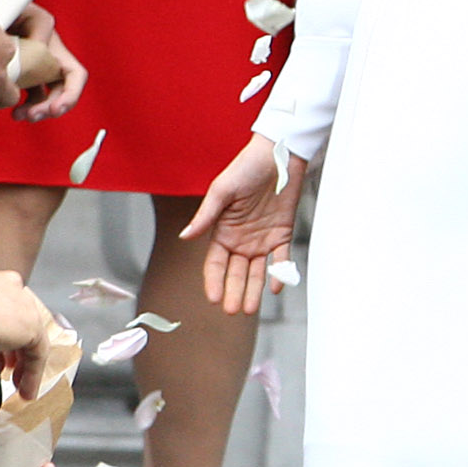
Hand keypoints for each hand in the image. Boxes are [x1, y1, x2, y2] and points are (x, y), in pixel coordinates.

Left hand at [7, 4, 87, 120]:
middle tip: (31, 115)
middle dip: (50, 107)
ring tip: (19, 115)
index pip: (75, 74)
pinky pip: (26, 93)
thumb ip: (38, 28)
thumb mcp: (25, 12)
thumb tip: (41, 51)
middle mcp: (47, 57)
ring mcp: (32, 65)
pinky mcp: (17, 71)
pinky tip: (11, 108)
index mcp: (53, 45)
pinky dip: (22, 104)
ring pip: (43, 96)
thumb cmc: (5, 2)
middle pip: (60, 91)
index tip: (55, 108)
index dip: (70, 94)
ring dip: (36, 109)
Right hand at [184, 136, 306, 315]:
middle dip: (234, 291)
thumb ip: (206, 216)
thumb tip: (185, 237)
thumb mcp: (221, 191)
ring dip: (254, 289)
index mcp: (222, 231)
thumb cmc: (245, 168)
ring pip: (257, 271)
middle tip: (233, 310)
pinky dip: (280, 273)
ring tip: (251, 308)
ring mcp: (262, 239)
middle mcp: (241, 239)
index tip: (213, 298)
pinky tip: (275, 287)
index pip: (215, 263)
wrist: (278, 155)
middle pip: (235, 272)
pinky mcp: (283, 234)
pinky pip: (282, 259)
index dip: (213, 280)